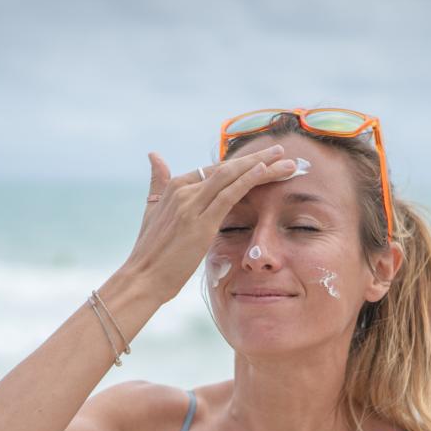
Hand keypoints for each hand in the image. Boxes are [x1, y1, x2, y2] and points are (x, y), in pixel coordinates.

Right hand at [124, 145, 298, 303]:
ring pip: (232, 176)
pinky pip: (229, 195)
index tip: (265, 161)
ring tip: (288, 162)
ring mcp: (192, 205)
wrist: (142, 278)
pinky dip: (248, 180)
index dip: (242, 164)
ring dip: (263, 166)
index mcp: (176, 187)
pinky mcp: (201, 222)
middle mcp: (184, 190)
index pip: (216, 169)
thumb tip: (154, 156)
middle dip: (258, 159)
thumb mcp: (152, 211)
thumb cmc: (150, 252)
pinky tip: (265, 171)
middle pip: (228, 168)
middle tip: (283, 152)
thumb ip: (157, 183)